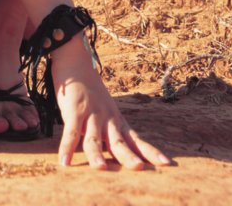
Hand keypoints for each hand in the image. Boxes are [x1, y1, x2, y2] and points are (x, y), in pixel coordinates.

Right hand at [52, 37, 170, 168]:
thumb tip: (115, 152)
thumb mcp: (105, 110)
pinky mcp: (73, 110)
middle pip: (119, 142)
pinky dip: (66, 148)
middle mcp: (106, 118)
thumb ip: (109, 130)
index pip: (136, 139)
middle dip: (129, 156)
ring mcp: (90, 114)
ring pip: (93, 139)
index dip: (150, 152)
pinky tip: (64, 162)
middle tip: (139, 168)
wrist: (75, 61)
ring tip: (100, 168)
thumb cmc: (89, 89)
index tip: (166, 164)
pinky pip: (70, 132)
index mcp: (116, 119)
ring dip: (96, 154)